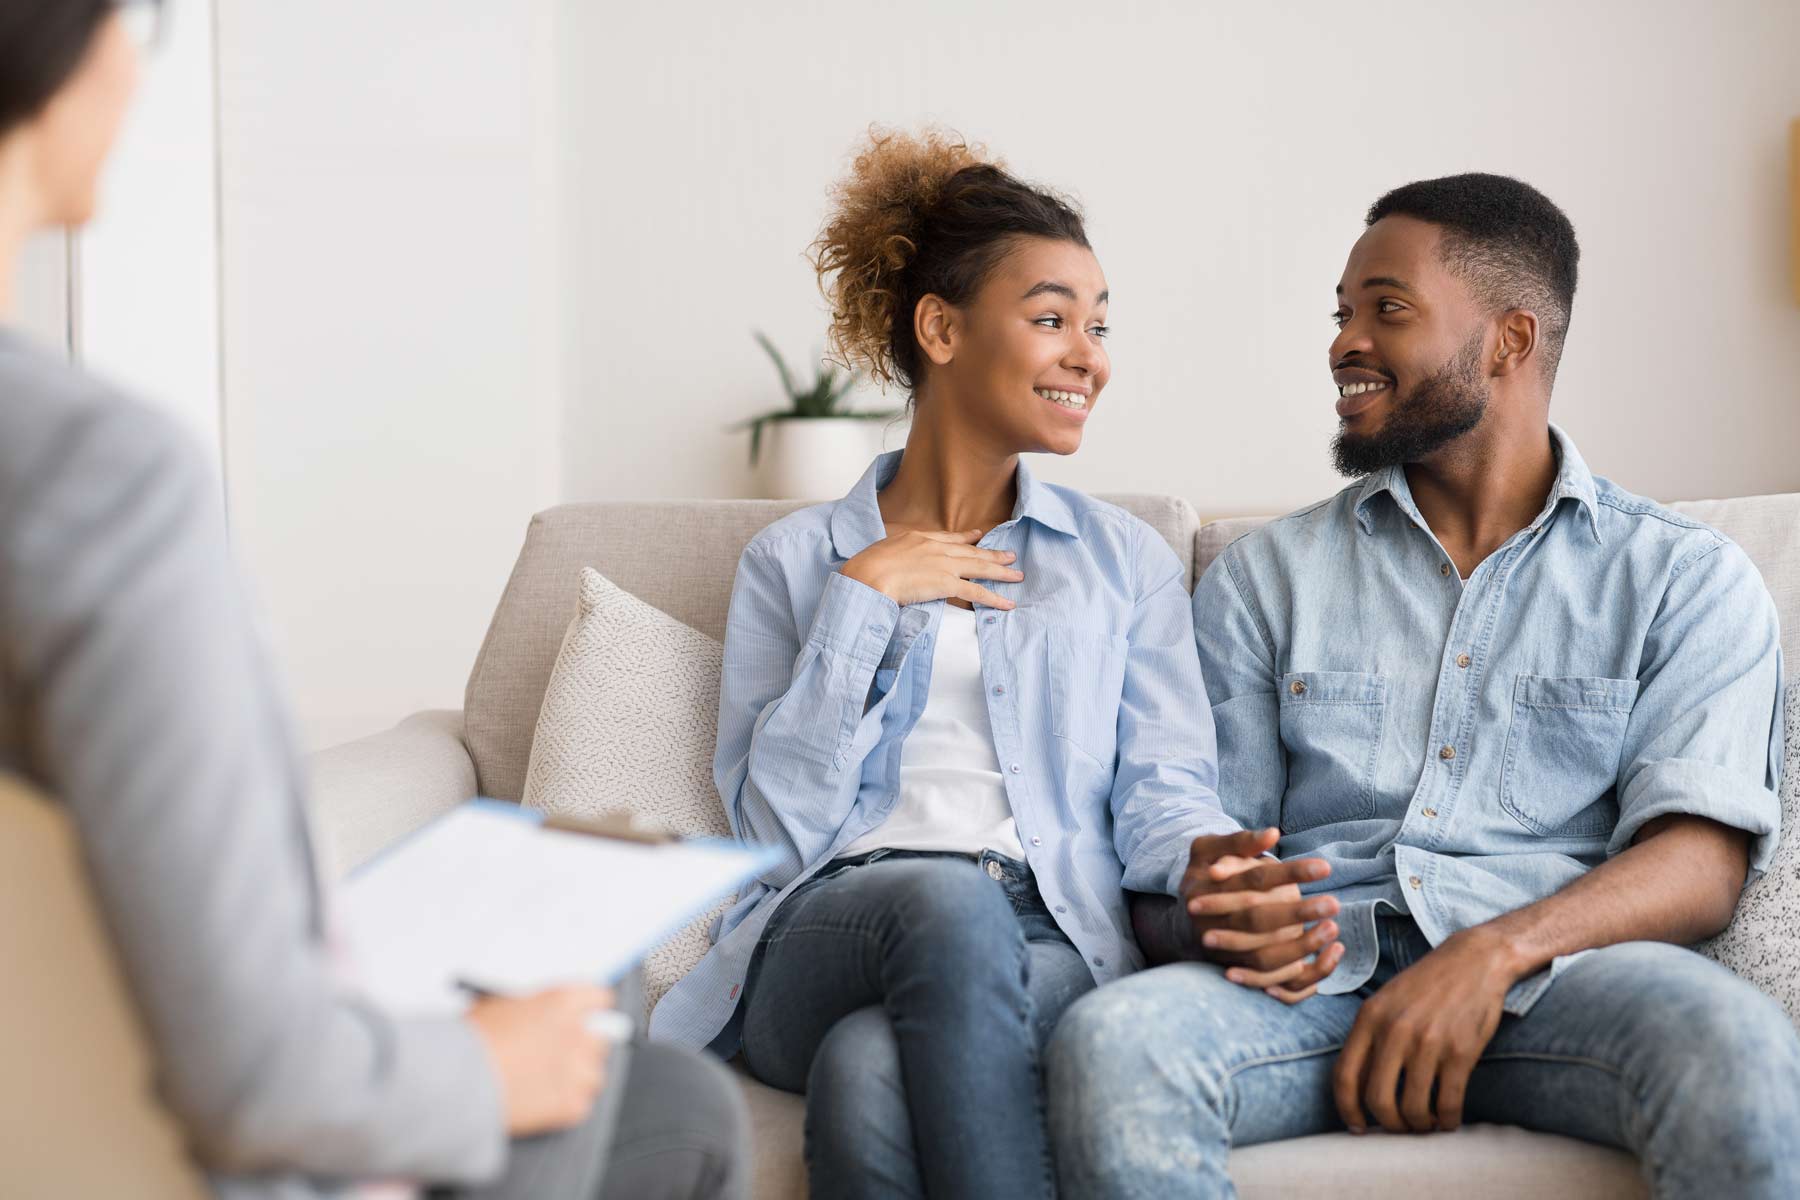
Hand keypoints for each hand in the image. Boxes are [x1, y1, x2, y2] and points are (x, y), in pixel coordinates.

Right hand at [466, 986, 613, 1135]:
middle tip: (560, 1058)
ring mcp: (576, 1070)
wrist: (454, 1079)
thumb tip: (534, 1020)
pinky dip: (565, 1109)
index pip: (597, 999)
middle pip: (600, 1040)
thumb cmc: (467, 1042)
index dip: (590, 1010)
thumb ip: (529, 1012)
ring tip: (549, 1086)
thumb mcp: (498, 1008)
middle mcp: (576, 1033)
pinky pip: (581, 1106)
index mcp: (560, 1002)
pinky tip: (543, 1107)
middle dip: (583, 1048)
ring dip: (577, 1080)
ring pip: (594, 1076)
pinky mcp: (569, 1106)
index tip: (585, 1019)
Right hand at [841, 529, 1022, 609]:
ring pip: (980, 568)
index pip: (949, 538)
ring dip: (1001, 572)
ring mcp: (943, 565)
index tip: (978, 536)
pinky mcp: (946, 584)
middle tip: (1010, 555)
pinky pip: (977, 592)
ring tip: (1017, 575)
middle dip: (993, 554)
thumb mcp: (882, 551)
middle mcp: (936, 548)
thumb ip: (896, 554)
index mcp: (919, 538)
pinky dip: (994, 598)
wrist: (868, 575)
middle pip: (971, 551)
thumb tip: (895, 561)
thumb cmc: (865, 568)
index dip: (966, 538)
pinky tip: (1007, 604)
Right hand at [1181, 828, 1344, 1002]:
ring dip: (1300, 946)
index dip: (1290, 873)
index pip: (1254, 879)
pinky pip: (1267, 980)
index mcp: (1206, 887)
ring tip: (1332, 930)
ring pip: (1262, 956)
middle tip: (1333, 903)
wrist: (1185, 916)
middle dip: (1297, 913)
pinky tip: (1324, 957)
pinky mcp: (1234, 970)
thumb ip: (1240, 841)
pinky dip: (1295, 975)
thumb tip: (1272, 834)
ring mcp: (1221, 950)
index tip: (1325, 868)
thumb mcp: (1208, 849)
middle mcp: (1211, 922)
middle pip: (1257, 919)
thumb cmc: (1204, 872)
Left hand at [1333, 927, 1516, 1133]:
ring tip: (1426, 1123)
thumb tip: (1357, 1086)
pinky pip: (1449, 1103)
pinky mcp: (1460, 1052)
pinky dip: (1448, 1120)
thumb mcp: (1386, 1001)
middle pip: (1377, 1100)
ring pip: (1414, 1108)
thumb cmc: (1427, 984)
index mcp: (1369, 1018)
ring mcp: (1428, 1043)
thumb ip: (1369, 1037)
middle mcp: (1394, 1031)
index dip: (1347, 1109)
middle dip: (1388, 1124)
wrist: (1475, 961)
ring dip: (1420, 1125)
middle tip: (1399, 1127)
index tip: (1357, 1127)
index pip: (1344, 1076)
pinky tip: (1448, 1119)